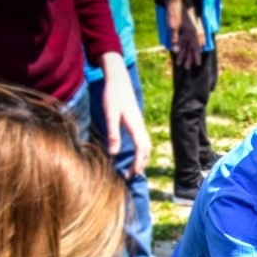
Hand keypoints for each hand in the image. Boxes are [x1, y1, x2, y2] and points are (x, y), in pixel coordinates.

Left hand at [99, 53, 150, 175]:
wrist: (118, 80)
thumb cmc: (112, 95)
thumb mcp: (110, 114)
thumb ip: (113, 133)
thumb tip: (113, 154)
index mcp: (135, 126)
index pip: (141, 150)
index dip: (137, 164)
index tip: (130, 175)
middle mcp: (140, 127)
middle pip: (146, 150)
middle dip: (140, 164)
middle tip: (131, 177)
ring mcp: (139, 125)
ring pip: (146, 146)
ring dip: (141, 159)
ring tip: (133, 169)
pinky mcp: (136, 122)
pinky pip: (142, 141)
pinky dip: (140, 151)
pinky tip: (133, 154)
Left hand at [168, 0, 203, 68]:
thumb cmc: (175, 12)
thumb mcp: (173, 26)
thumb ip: (175, 39)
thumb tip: (176, 50)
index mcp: (192, 32)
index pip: (196, 47)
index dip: (196, 56)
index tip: (197, 63)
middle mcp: (192, 32)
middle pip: (191, 47)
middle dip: (188, 57)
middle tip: (186, 67)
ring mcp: (188, 30)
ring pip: (187, 44)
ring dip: (183, 53)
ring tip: (180, 62)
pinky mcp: (183, 28)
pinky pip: (183, 39)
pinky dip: (181, 46)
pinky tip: (178, 52)